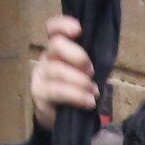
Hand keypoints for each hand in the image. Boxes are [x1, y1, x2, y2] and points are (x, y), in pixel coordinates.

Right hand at [31, 16, 98, 130]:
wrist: (63, 119)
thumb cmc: (78, 90)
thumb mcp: (87, 74)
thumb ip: (91, 63)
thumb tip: (104, 57)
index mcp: (58, 49)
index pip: (53, 29)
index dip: (63, 25)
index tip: (78, 30)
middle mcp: (46, 58)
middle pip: (56, 45)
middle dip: (77, 55)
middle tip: (91, 71)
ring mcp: (40, 76)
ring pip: (57, 70)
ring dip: (80, 81)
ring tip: (94, 92)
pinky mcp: (39, 95)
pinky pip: (57, 91)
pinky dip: (76, 96)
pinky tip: (89, 102)